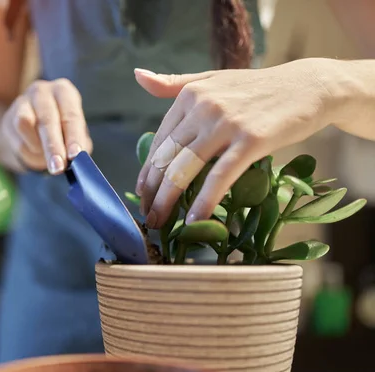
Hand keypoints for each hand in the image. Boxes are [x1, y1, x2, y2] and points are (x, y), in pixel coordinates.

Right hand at [1, 78, 92, 173]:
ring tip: (47, 158)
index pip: (71, 115)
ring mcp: (22, 101)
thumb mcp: (74, 133)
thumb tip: (78, 159)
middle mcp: (42, 91)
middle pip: (47, 119)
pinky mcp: (8, 118)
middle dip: (53, 146)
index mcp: (64, 92)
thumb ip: (78, 144)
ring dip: (38, 147)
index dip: (73, 136)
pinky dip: (27, 151)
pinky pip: (16, 138)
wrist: (34, 125)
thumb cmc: (63, 129)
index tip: (75, 155)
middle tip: (58, 167)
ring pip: (25, 124)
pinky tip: (35, 152)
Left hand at [133, 58, 335, 228]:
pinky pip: (220, 177)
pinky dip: (205, 201)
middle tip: (148, 216)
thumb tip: (138, 75)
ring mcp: (226, 124)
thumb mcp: (212, 79)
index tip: (142, 193)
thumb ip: (174, 83)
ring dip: (168, 201)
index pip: (159, 141)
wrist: (309, 86)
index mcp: (190, 95)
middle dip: (152, 192)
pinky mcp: (251, 140)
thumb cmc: (257, 88)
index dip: (147, 171)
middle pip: (167, 158)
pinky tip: (194, 219)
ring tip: (160, 222)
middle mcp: (203, 107)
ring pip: (186, 169)